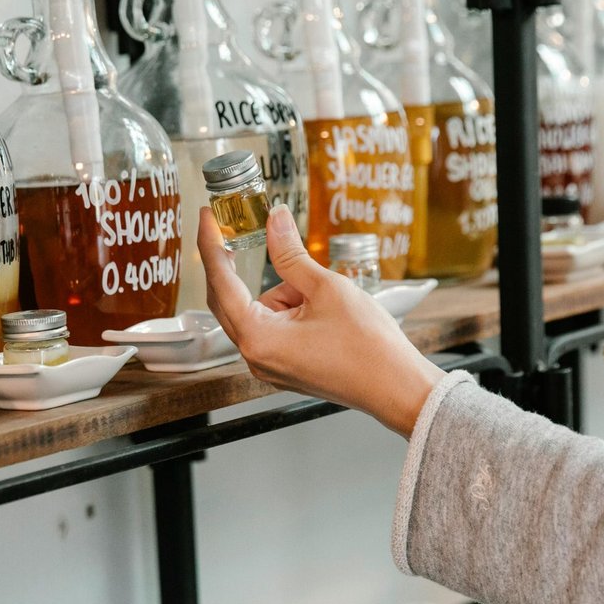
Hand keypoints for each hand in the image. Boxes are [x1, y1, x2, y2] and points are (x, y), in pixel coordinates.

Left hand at [198, 205, 445, 436]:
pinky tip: (323, 309)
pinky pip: (276, 328)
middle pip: (232, 300)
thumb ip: (291, 254)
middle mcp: (256, 357)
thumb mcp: (327, 288)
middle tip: (243, 229)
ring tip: (324, 296)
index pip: (221, 282)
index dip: (212, 244)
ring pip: (261, 312)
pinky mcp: (286, 368)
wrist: (397, 387)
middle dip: (242, 266)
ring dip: (283, 293)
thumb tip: (274, 220)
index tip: (206, 216)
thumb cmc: (367, 346)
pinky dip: (291, 309)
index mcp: (257, 338)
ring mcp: (270, 366)